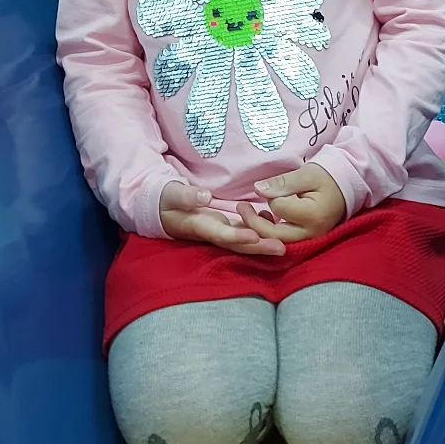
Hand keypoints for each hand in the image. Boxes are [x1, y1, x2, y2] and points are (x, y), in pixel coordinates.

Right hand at [159, 181, 285, 255]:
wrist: (160, 209)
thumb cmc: (165, 200)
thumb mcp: (171, 195)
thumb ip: (186, 196)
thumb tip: (205, 197)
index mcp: (197, 226)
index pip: (219, 234)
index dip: (237, 237)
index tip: (255, 237)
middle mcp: (211, 233)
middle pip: (236, 244)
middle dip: (258, 247)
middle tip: (282, 248)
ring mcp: (218, 231)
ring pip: (242, 240)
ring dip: (262, 242)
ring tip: (284, 242)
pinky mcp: (222, 226)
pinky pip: (242, 231)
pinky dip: (258, 229)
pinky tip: (273, 220)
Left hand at [241, 163, 346, 244]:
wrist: (347, 186)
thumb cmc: (327, 177)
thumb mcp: (306, 174)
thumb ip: (282, 183)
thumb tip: (257, 189)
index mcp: (312, 215)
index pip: (279, 209)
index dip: (271, 197)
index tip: (272, 187)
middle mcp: (311, 233)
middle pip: (273, 234)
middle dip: (253, 222)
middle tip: (241, 206)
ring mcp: (310, 239)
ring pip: (276, 241)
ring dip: (259, 229)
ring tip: (248, 212)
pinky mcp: (306, 240)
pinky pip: (283, 241)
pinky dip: (270, 232)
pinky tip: (266, 218)